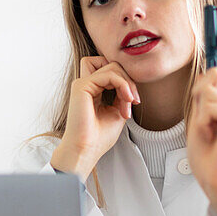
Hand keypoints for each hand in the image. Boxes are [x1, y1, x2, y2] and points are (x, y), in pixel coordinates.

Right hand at [52, 57, 139, 179]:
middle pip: (113, 65)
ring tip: (129, 103)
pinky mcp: (82, 86)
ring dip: (127, 84)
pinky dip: (122, 84)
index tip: (135, 101)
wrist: (87, 149)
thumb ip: (122, 94)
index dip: (127, 81)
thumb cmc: (100, 136)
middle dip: (129, 81)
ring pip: (112, 66)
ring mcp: (83, 83)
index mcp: (93, 90)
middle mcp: (86, 84)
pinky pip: (109, 74)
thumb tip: (130, 82)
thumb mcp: (118, 111)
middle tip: (134, 101)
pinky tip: (126, 99)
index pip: (112, 71)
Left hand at [186, 33, 216, 215]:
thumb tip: (207, 74)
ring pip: (209, 89)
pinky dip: (204, 119)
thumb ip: (203, 99)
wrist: (216, 180)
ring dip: (200, 111)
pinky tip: (213, 134)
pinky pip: (211, 104)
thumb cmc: (206, 156)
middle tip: (202, 123)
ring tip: (208, 132)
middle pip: (211, 76)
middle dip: (198, 95)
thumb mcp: (197, 121)